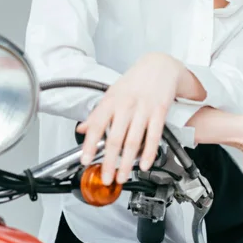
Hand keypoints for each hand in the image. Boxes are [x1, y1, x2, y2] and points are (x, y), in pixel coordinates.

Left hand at [76, 52, 183, 184]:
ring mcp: (143, 109)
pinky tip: (145, 164)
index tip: (85, 160)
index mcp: (112, 101)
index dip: (90, 144)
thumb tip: (82, 128)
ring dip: (127, 162)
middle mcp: (126, 105)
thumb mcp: (113, 93)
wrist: (160, 65)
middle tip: (106, 177)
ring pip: (133, 141)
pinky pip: (154, 136)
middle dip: (109, 162)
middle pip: (115, 138)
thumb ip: (98, 113)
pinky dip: (149, 152)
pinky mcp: (159, 111)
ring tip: (122, 176)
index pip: (97, 125)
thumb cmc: (135, 80)